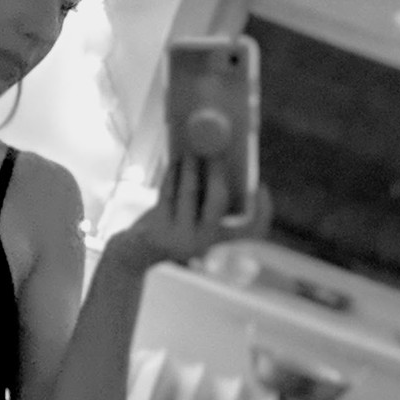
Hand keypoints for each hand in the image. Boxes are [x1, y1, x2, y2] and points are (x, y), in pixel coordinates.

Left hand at [103, 159, 271, 273]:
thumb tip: (219, 155)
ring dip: (191, 167)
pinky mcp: (158, 231)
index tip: (260, 187)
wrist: (138, 250)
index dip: (262, 211)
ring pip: (189, 194)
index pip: (250, 231)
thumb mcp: (195, 217)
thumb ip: (208, 198)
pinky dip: (172, 176)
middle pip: (217, 201)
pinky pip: (168, 195)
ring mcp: (179, 239)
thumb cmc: (174, 225)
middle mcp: (202, 244)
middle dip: (216, 171)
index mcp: (218, 241)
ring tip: (190, 150)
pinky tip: (174, 163)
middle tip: (215, 150)